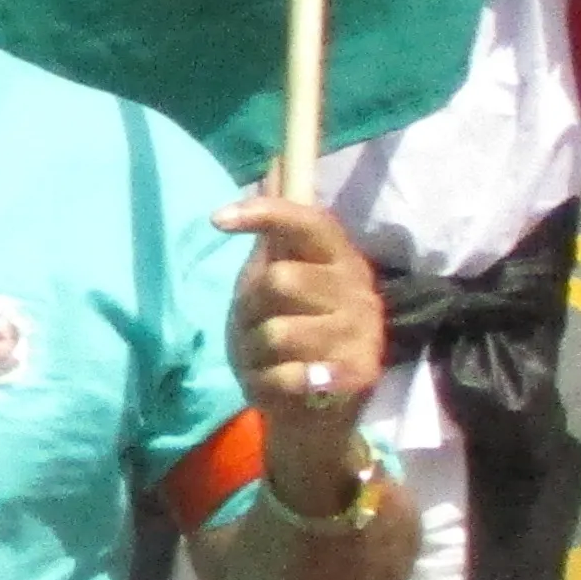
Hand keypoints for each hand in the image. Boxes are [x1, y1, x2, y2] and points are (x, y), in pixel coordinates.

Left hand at [219, 195, 387, 478]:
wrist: (309, 417)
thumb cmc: (283, 342)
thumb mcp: (270, 284)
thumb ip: (274, 234)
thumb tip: (276, 163)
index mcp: (338, 260)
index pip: (309, 221)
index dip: (265, 214)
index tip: (218, 219)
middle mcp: (358, 290)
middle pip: (279, 279)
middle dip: (251, 310)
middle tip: (260, 330)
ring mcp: (362, 333)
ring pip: (277, 330)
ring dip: (256, 352)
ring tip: (272, 362)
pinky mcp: (358, 375)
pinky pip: (286, 372)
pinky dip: (268, 384)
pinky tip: (284, 387)